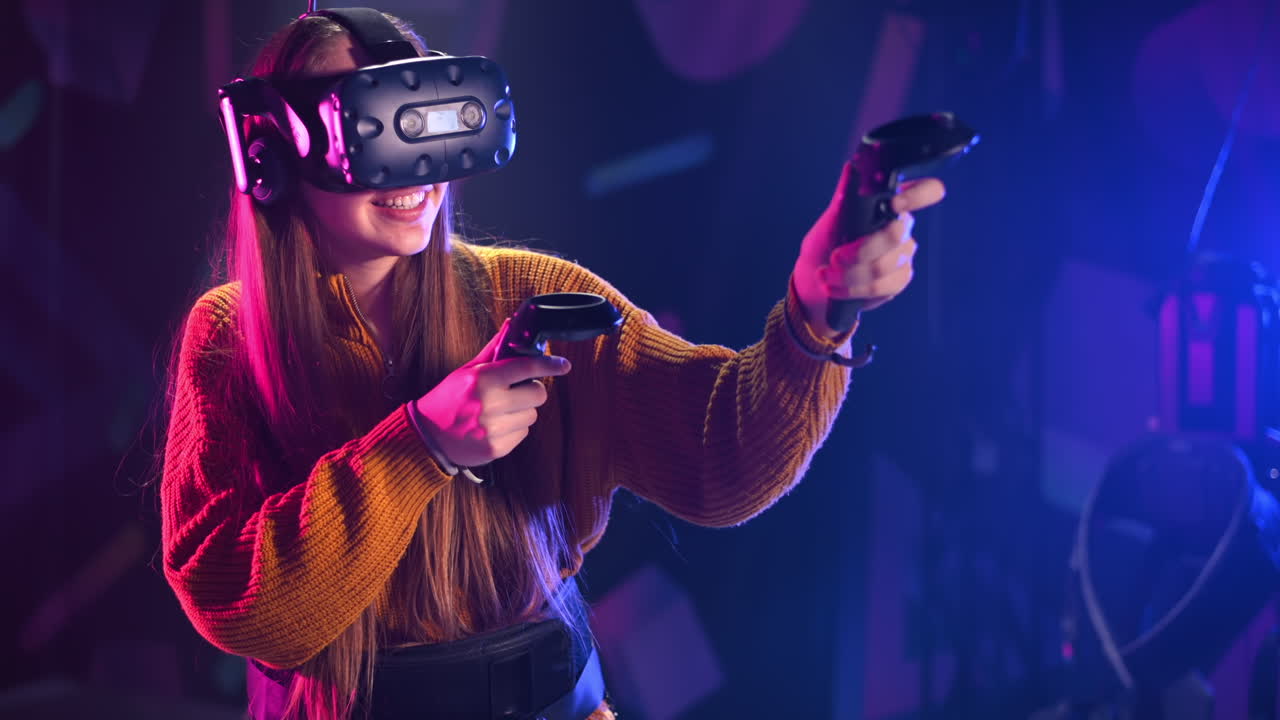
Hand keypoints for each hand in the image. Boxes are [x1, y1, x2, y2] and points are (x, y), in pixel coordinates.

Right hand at [413, 319, 570, 466]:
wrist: (427, 436)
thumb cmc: (449, 398)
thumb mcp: (467, 371)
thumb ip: (494, 351)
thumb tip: (512, 324)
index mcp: (483, 379)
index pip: (527, 368)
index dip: (550, 364)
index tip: (563, 364)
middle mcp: (490, 404)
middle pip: (538, 394)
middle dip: (531, 390)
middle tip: (516, 391)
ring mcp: (494, 429)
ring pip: (532, 415)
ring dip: (522, 411)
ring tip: (499, 411)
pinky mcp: (497, 448)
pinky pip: (523, 433)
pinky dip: (514, 429)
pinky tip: (494, 426)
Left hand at [792, 161, 945, 338]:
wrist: (819, 276)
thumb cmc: (828, 240)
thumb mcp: (833, 217)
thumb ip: (847, 195)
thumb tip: (853, 167)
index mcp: (892, 202)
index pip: (925, 191)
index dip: (919, 196)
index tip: (894, 204)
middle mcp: (903, 226)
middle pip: (896, 235)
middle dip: (860, 251)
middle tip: (834, 258)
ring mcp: (903, 253)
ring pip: (885, 265)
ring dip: (850, 275)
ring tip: (826, 275)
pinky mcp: (899, 278)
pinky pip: (885, 285)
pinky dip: (855, 289)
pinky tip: (836, 288)